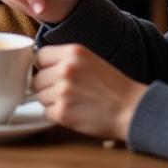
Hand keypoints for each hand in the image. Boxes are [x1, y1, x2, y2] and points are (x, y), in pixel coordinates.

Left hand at [32, 44, 146, 141]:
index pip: (39, 56)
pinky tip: (74, 112)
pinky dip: (57, 114)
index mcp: (72, 52)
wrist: (132, 110)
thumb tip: (36, 64)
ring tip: (73, 102)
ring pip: (40, 96)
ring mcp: (63, 91)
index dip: (43, 67)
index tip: (49, 73)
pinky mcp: (63, 112)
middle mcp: (65, 69)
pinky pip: (46, 112)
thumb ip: (64, 59)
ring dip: (52, 101)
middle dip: (46, 86)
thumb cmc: (113, 87)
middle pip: (36, 78)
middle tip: (66, 91)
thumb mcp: (89, 60)